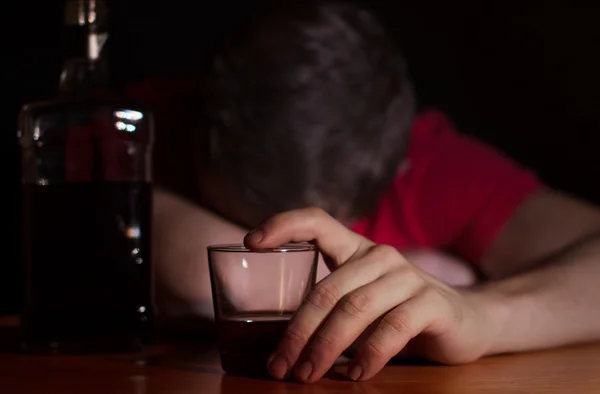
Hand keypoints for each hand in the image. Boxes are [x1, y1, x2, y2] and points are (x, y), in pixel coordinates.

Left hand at [244, 208, 498, 381]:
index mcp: (357, 250)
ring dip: (326, 347)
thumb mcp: (363, 300)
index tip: (250, 242)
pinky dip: (369, 354)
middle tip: (279, 366)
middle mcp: (381, 257)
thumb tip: (284, 343)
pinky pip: (392, 328)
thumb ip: (332, 307)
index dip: (283, 225)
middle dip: (298, 331)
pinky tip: (356, 374)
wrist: (467, 321)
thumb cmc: (401, 312)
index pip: (317, 222)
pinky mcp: (432, 303)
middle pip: (328, 288)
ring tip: (308, 375)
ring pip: (355, 309)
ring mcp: (408, 277)